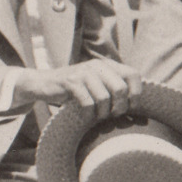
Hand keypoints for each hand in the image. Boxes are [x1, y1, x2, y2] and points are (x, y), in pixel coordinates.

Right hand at [16, 58, 137, 113]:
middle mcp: (98, 65)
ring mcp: (84, 72)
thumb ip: (114, 88)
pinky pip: (88, 102)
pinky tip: (86, 116)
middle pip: (121, 89)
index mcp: (108, 65)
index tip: (130, 107)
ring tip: (98, 116)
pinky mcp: (70, 82)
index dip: (136, 93)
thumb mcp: (98, 84)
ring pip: (104, 98)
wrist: (44, 83)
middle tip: (112, 115)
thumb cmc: (76, 89)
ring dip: (103, 113)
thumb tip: (137, 108)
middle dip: (119, 107)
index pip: (134, 75)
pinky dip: (89, 114)